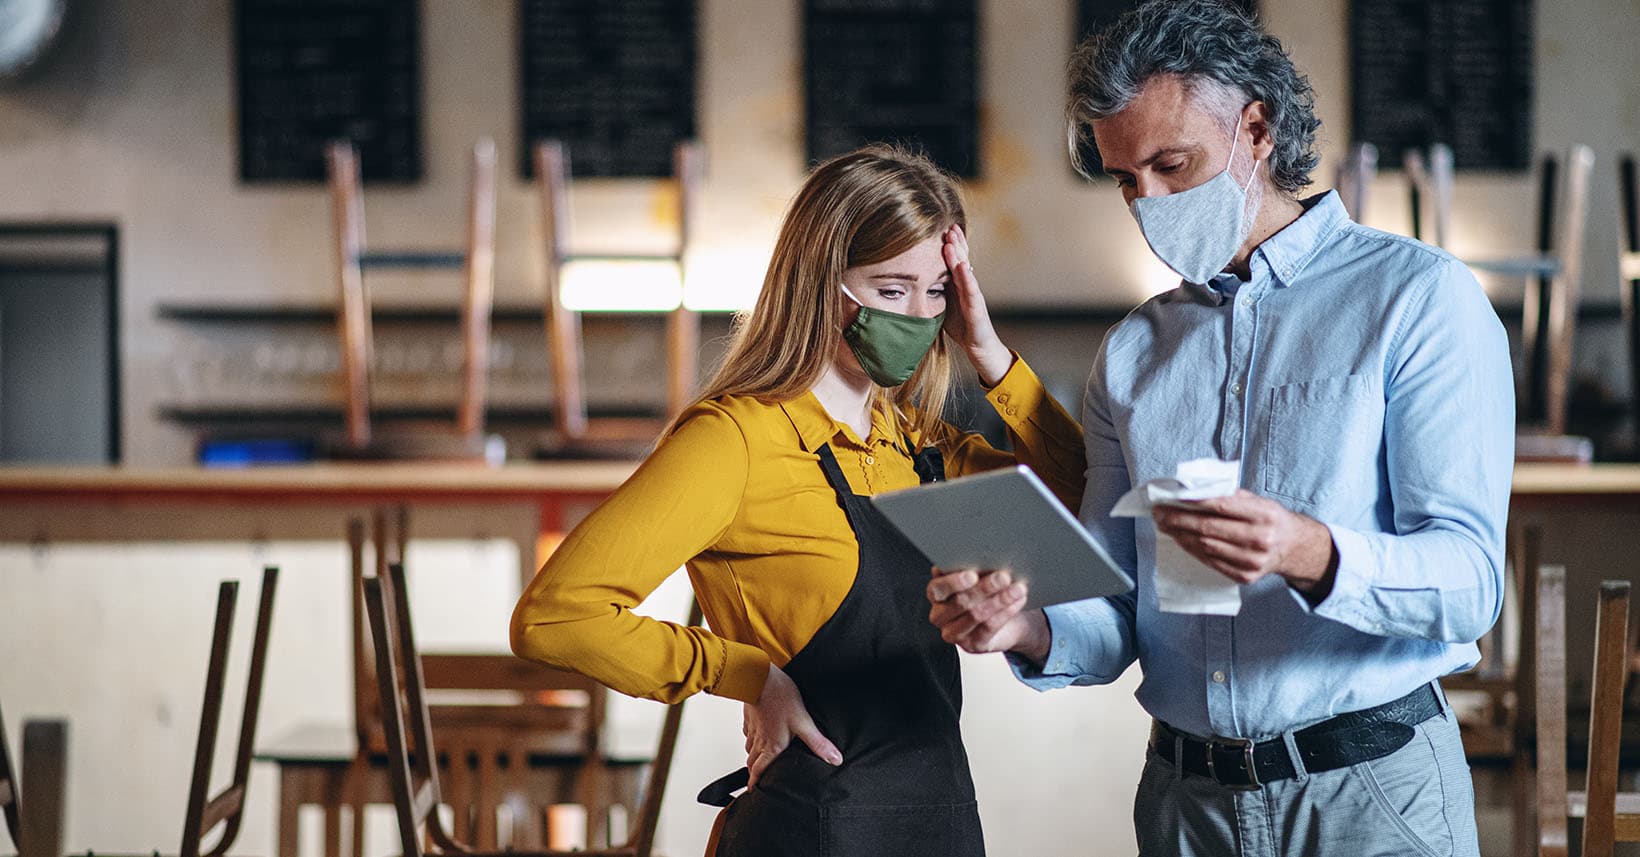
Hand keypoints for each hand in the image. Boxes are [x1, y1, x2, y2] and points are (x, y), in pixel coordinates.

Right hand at [742, 664, 840, 787]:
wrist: (759, 676)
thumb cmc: (779, 697)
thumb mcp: (803, 721)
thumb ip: (817, 743)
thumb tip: (834, 760)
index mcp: (771, 746)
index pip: (759, 772)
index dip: (756, 784)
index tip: (755, 793)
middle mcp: (759, 740)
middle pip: (753, 763)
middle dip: (756, 773)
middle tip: (759, 779)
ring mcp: (753, 728)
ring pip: (750, 748)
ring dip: (755, 756)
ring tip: (762, 759)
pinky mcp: (750, 716)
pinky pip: (749, 733)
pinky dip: (753, 738)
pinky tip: (760, 734)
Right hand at [926, 567, 1050, 662]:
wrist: (1003, 621)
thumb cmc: (985, 593)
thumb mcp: (976, 577)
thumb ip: (971, 567)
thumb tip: (982, 554)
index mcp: (936, 594)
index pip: (937, 588)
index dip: (954, 582)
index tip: (973, 574)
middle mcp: (940, 615)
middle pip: (960, 602)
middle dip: (984, 588)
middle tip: (1003, 577)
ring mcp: (954, 633)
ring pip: (976, 615)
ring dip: (1000, 600)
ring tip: (1016, 589)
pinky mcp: (972, 645)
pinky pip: (989, 628)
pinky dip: (1005, 613)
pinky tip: (1016, 602)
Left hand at [939, 225, 1012, 386]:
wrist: (979, 347)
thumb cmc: (961, 327)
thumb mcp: (941, 307)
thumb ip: (932, 294)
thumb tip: (907, 286)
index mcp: (957, 285)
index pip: (951, 260)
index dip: (947, 245)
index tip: (937, 228)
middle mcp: (966, 286)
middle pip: (960, 259)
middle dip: (954, 242)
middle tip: (947, 224)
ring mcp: (973, 295)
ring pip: (965, 270)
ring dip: (958, 255)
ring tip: (951, 239)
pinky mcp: (977, 307)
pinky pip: (972, 289)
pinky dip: (967, 277)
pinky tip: (963, 266)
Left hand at [1150, 490, 1337, 597]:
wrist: (1293, 547)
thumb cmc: (1271, 519)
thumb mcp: (1259, 501)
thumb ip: (1230, 496)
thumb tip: (1193, 491)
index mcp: (1264, 514)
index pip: (1221, 506)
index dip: (1193, 502)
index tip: (1171, 499)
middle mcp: (1260, 539)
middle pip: (1208, 529)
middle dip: (1178, 520)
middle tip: (1160, 514)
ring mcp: (1252, 561)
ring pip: (1206, 547)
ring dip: (1181, 536)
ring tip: (1166, 526)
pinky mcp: (1245, 576)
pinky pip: (1211, 562)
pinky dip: (1193, 549)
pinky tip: (1182, 540)